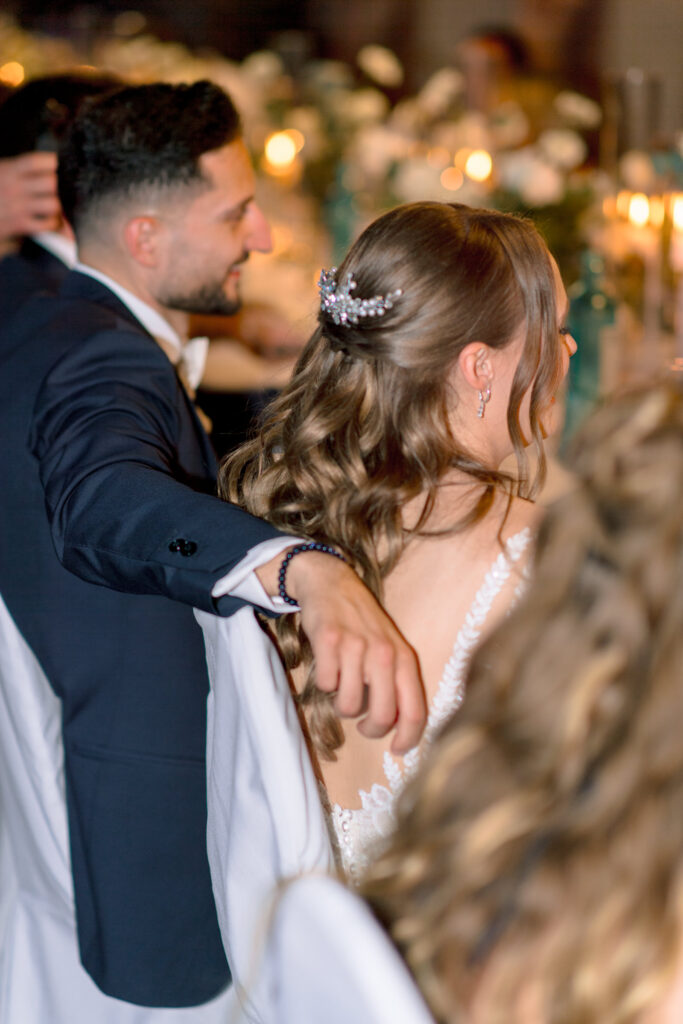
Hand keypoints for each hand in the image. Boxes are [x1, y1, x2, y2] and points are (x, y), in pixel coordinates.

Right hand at [0, 152, 60, 241]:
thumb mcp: (0, 174)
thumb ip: (17, 171)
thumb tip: (46, 168)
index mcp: (7, 171)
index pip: (35, 162)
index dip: (50, 162)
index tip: (54, 166)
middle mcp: (14, 188)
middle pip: (50, 183)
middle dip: (56, 188)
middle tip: (52, 192)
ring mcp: (18, 207)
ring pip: (53, 204)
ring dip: (56, 207)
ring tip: (51, 209)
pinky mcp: (20, 225)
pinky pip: (48, 224)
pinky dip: (52, 224)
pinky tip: (47, 222)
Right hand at [257, 549, 425, 752]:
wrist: (332, 583)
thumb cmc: (363, 624)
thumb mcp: (390, 649)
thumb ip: (397, 683)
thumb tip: (398, 727)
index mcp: (405, 658)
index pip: (415, 711)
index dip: (408, 739)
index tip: (397, 750)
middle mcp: (384, 654)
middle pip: (382, 716)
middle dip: (371, 729)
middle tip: (363, 724)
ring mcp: (356, 647)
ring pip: (348, 706)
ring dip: (342, 703)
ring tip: (344, 685)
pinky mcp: (329, 641)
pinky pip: (326, 684)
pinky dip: (325, 682)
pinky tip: (329, 665)